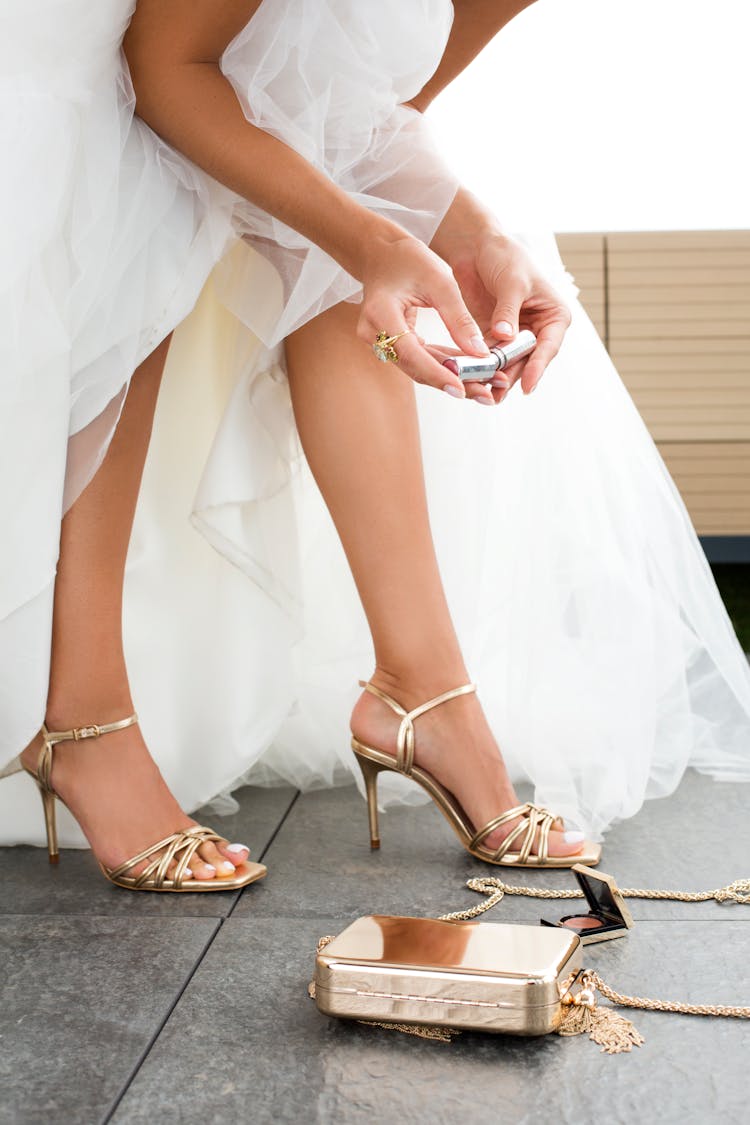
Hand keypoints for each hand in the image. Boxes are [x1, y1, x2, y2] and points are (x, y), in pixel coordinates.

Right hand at [355, 229, 491, 399]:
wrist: (382, 253)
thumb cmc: (408, 259)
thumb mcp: (440, 281)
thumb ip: (459, 318)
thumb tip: (480, 353)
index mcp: (381, 313)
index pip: (410, 352)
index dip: (436, 373)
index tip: (461, 388)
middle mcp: (374, 333)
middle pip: (415, 367)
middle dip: (452, 381)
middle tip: (486, 394)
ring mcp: (381, 341)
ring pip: (419, 368)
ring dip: (452, 377)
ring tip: (485, 386)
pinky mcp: (392, 343)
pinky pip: (420, 359)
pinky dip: (444, 365)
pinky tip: (470, 372)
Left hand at [432, 193, 571, 403]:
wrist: (477, 247)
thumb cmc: (505, 256)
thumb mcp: (511, 282)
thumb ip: (508, 312)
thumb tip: (506, 337)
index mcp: (554, 316)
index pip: (548, 346)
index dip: (538, 367)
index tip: (528, 385)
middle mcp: (537, 330)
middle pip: (527, 361)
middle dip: (513, 377)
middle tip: (498, 393)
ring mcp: (514, 336)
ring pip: (508, 364)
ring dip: (496, 378)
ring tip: (484, 394)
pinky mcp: (493, 337)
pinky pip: (489, 358)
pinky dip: (481, 369)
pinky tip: (471, 379)